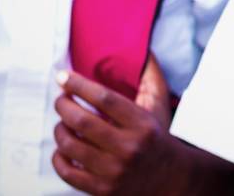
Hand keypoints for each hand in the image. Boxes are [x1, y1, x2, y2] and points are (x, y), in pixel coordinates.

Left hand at [52, 56, 178, 194]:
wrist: (174, 181)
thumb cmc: (159, 140)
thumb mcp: (160, 108)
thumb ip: (151, 79)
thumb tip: (145, 51)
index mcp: (142, 125)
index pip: (104, 98)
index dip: (79, 85)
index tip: (63, 77)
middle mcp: (128, 148)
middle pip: (82, 121)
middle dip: (63, 105)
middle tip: (61, 99)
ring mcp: (114, 171)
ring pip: (70, 145)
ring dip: (60, 129)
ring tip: (64, 123)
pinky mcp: (103, 190)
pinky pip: (67, 172)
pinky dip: (59, 157)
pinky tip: (63, 149)